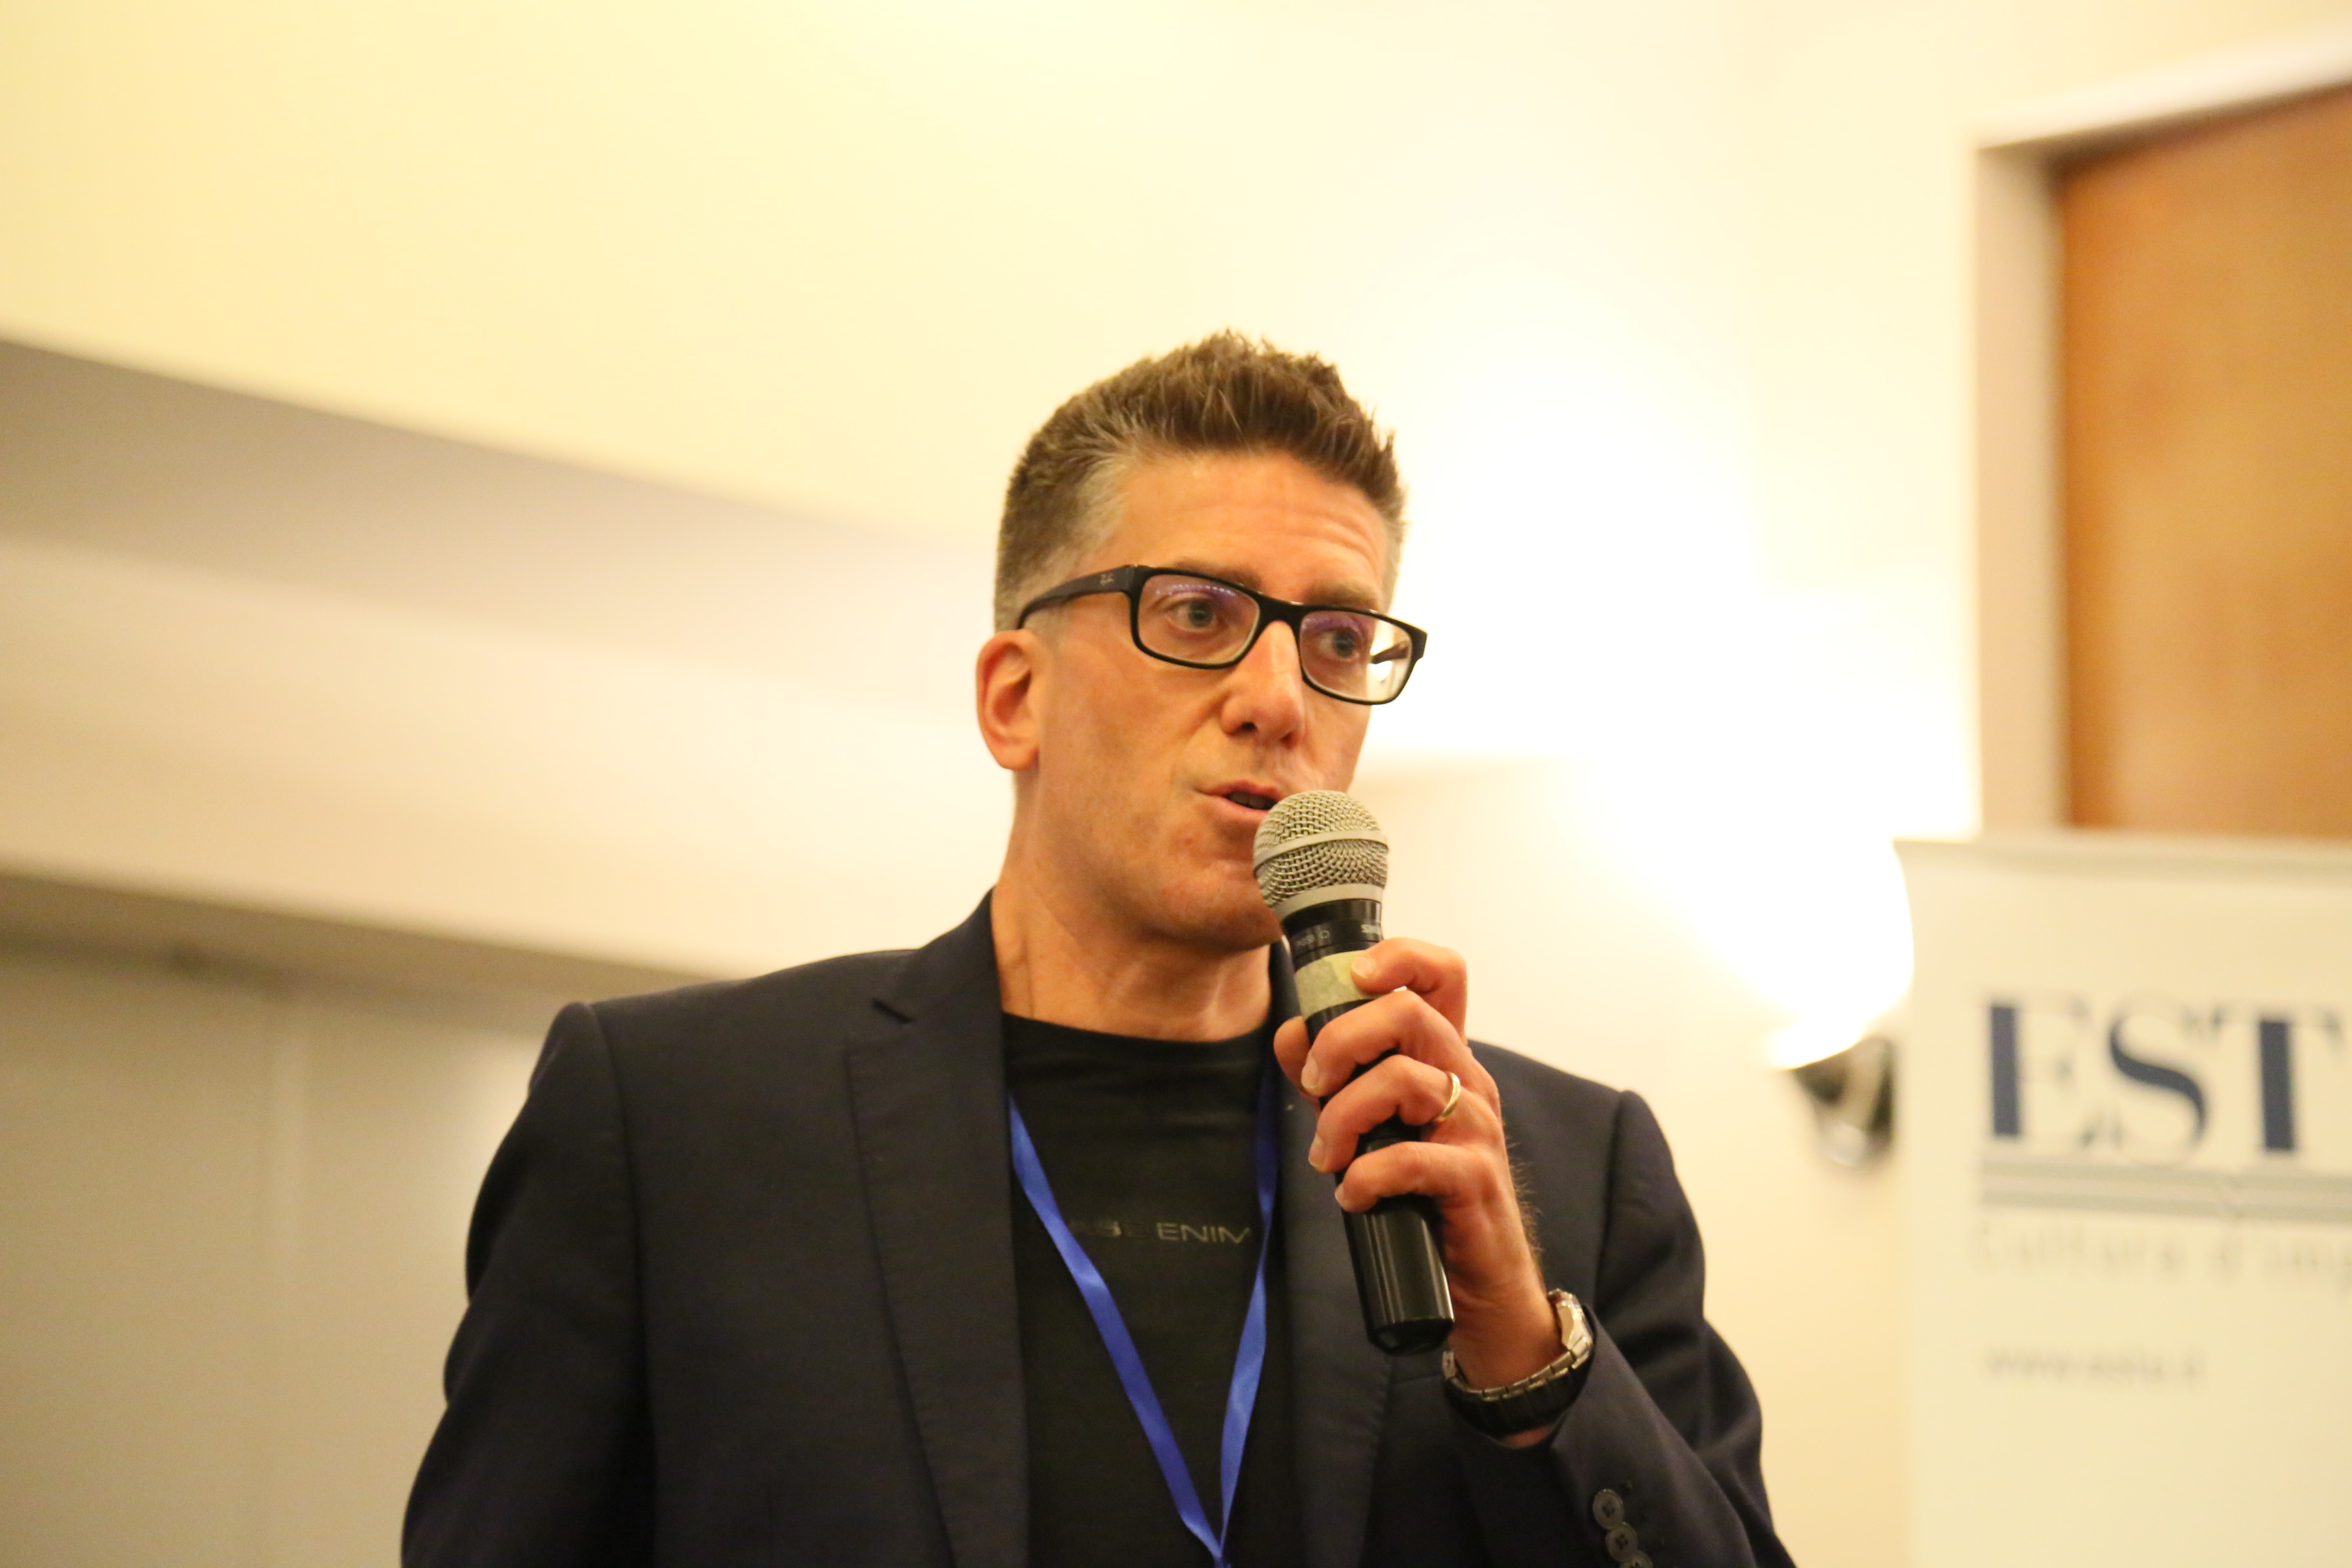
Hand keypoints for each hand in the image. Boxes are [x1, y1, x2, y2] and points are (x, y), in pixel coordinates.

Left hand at [1272, 939, 1562, 1437]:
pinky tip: (1353, 1196)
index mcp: (1445, 1058)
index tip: (1351, 978)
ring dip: (1345, 1116)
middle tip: (1315, 1086)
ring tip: (1330, 1156)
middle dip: (1341, 1042)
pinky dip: (1367, 1176)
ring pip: (1405, 1078)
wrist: (1480, 1282)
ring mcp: (1477, 1127)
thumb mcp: (1372, 1125)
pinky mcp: (1475, 1179)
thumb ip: (1333, 1079)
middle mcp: (1468, 1080)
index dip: (1399, 956)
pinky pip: (1413, 1158)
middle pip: (1409, 1012)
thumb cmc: (1423, 1196)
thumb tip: (1290, 1034)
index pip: (1444, 973)